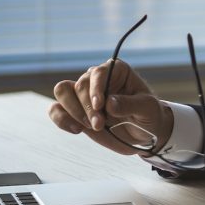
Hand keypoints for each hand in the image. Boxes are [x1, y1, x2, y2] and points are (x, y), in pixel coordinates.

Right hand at [48, 59, 173, 155]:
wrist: (143, 133)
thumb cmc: (148, 115)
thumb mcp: (147, 109)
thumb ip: (130, 104)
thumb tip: (109, 103)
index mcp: (116, 70)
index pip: (99, 72)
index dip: (96, 88)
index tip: (100, 106)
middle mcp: (97, 79)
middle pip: (80, 85)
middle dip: (87, 107)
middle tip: (100, 124)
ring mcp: (84, 94)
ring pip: (63, 91)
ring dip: (72, 111)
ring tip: (90, 127)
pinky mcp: (75, 111)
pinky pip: (56, 109)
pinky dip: (61, 119)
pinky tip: (76, 130)